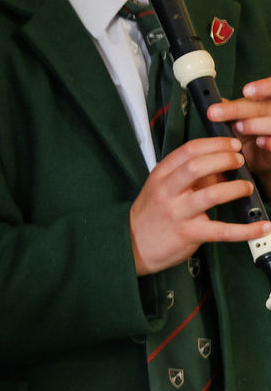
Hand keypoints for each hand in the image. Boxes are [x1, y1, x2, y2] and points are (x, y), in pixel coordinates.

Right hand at [128, 136, 270, 275]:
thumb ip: (188, 176)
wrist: (133, 246)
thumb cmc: (150, 216)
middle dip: (225, 159)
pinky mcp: (189, 234)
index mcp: (161, 176)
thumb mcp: (162, 189)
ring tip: (247, 188)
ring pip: (212, 194)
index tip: (233, 145)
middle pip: (198, 166)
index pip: (188, 150)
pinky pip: (222, 230)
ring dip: (236, 188)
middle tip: (239, 161)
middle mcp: (167, 192)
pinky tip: (262, 225)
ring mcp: (178, 213)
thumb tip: (221, 167)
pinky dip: (246, 229)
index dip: (215, 144)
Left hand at [217, 82, 270, 179]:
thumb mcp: (239, 118)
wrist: (258, 158)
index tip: (246, 91)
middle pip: (264, 107)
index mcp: (266, 101)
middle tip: (216, 112)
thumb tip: (211, 100)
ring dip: (257, 124)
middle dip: (240, 109)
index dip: (262, 88)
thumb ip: (229, 109)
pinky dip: (270, 142)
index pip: (269, 88)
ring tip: (240, 127)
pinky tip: (260, 142)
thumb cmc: (249, 133)